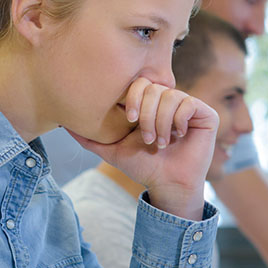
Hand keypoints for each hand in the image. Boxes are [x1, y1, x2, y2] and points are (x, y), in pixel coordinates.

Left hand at [70, 78, 216, 219]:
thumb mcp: (112, 150)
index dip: (132, 99)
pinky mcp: (205, 114)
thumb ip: (89, 137)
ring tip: (161, 142)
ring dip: (161, 123)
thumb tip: (62, 123)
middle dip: (146, 115)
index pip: (139, 83)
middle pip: (154, 88)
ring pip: (170, 96)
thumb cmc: (143, 166)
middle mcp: (169, 100)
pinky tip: (179, 136)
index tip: (129, 121)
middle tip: (147, 139)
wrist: (166, 183)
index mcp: (150, 103)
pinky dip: (179, 122)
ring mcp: (188, 105)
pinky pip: (188, 103)